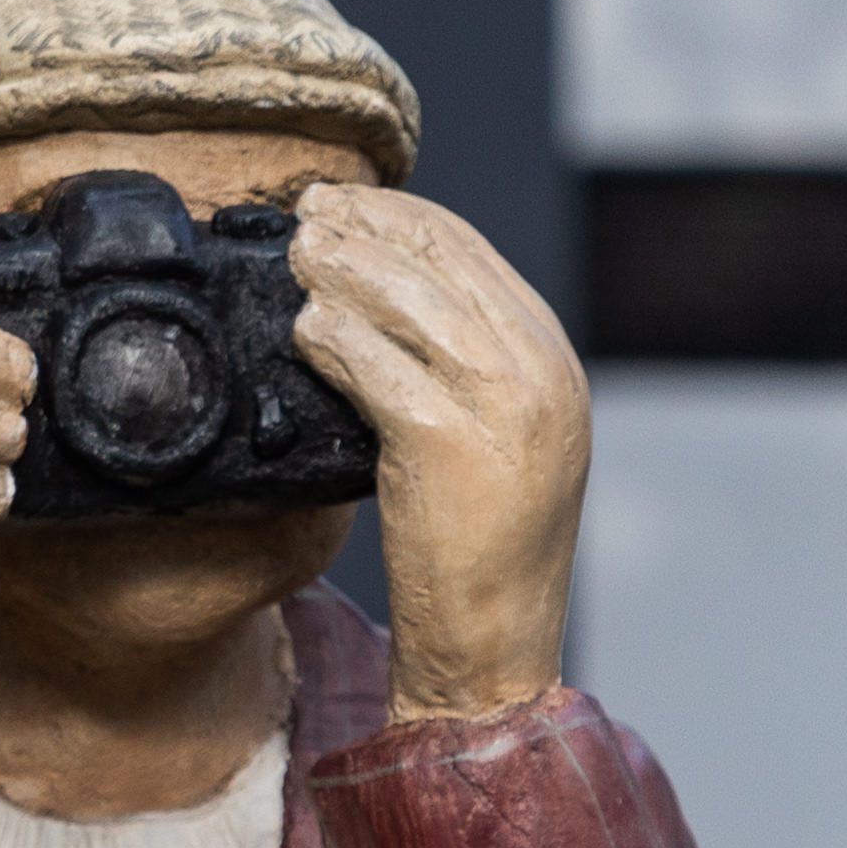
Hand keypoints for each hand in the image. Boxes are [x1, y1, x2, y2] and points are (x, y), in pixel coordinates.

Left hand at [288, 184, 585, 725]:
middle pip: (435, 258)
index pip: (468, 249)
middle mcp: (536, 370)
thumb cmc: (480, 546)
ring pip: (400, 297)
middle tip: (303, 216)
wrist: (493, 641)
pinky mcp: (442, 438)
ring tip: (295, 260)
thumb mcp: (499, 435)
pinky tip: (303, 333)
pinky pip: (369, 360)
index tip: (342, 205)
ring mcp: (496, 402)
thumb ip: (467, 360)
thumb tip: (384, 281)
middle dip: (361, 227)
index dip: (396, 215)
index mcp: (551, 360)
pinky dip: (329, 338)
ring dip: (337, 269)